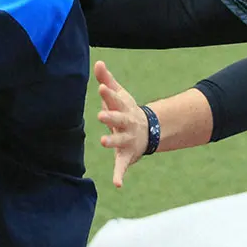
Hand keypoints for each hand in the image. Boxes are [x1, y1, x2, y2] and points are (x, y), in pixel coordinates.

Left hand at [94, 61, 146, 187]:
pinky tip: (117, 185)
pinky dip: (119, 176)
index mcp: (123, 109)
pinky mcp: (126, 156)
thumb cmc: (126, 111)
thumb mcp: (120, 95)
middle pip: (118, 119)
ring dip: (112, 141)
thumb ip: (107, 80)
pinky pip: (122, 167)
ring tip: (103, 141)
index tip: (101, 87)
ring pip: (119, 141)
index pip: (115, 100)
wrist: (148, 132)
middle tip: (100, 115)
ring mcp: (128, 140)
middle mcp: (127, 124)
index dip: (108, 94)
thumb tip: (98, 62)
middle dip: (110, 117)